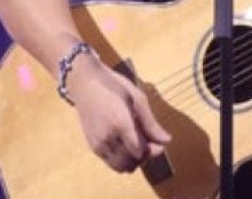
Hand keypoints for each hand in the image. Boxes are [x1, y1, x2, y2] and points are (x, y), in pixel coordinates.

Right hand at [68, 54, 171, 172]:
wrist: (85, 83)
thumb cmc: (114, 86)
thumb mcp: (137, 98)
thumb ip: (151, 122)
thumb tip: (167, 140)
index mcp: (120, 123)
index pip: (141, 151)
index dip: (153, 151)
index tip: (159, 143)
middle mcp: (108, 137)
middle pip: (132, 162)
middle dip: (145, 157)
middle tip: (150, 144)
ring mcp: (98, 144)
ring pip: (120, 167)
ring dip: (133, 161)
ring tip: (138, 146)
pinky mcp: (92, 146)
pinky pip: (110, 163)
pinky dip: (121, 160)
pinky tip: (126, 145)